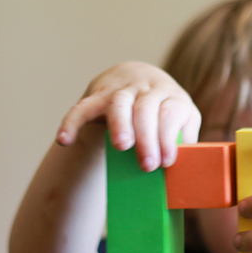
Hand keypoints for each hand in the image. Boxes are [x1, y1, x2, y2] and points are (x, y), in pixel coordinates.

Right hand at [55, 61, 199, 170]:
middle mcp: (148, 89)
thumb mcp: (182, 120)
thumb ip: (185, 142)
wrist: (138, 78)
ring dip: (120, 124)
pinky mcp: (98, 95)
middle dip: (147, 138)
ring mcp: (121, 90)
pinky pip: (82, 108)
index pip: (171, 113)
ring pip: (119, 103)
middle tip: (147, 166)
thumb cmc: (164, 110)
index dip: (169, 137)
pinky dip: (71, 122)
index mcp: (173, 97)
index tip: (166, 161)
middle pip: (146, 109)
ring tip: (121, 146)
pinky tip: (65, 140)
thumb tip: (187, 174)